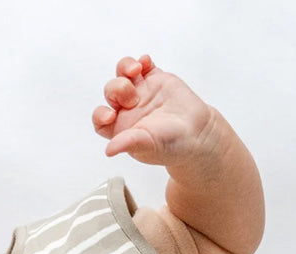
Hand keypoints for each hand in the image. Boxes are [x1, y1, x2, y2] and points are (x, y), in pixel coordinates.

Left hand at [91, 55, 215, 166]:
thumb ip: (128, 143)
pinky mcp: (156, 80)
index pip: (100, 119)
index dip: (99, 115)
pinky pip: (144, 66)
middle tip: (132, 98)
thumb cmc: (170, 144)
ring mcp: (141, 92)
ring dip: (125, 68)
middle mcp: (127, 109)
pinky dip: (142, 61)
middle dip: (116, 89)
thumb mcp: (148, 145)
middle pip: (110, 92)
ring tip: (135, 70)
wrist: (196, 132)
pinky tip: (145, 62)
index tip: (110, 115)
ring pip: (123, 75)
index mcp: (120, 128)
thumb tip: (109, 151)